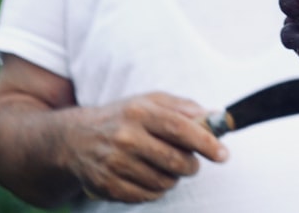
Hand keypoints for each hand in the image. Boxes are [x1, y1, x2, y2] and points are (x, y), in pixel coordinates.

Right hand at [67, 92, 228, 202]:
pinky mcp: (108, 185)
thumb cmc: (122, 118)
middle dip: (191, 165)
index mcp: (139, 112)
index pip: (180, 128)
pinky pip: (147, 196)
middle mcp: (126, 137)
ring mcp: (115, 163)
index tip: (223, 154)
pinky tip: (150, 177)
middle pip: (175, 160)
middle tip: (191, 163)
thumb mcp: (149, 101)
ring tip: (165, 167)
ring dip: (173, 178)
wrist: (75, 139)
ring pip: (164, 182)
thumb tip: (214, 117)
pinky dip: (155, 190)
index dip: (206, 143)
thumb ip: (183, 107)